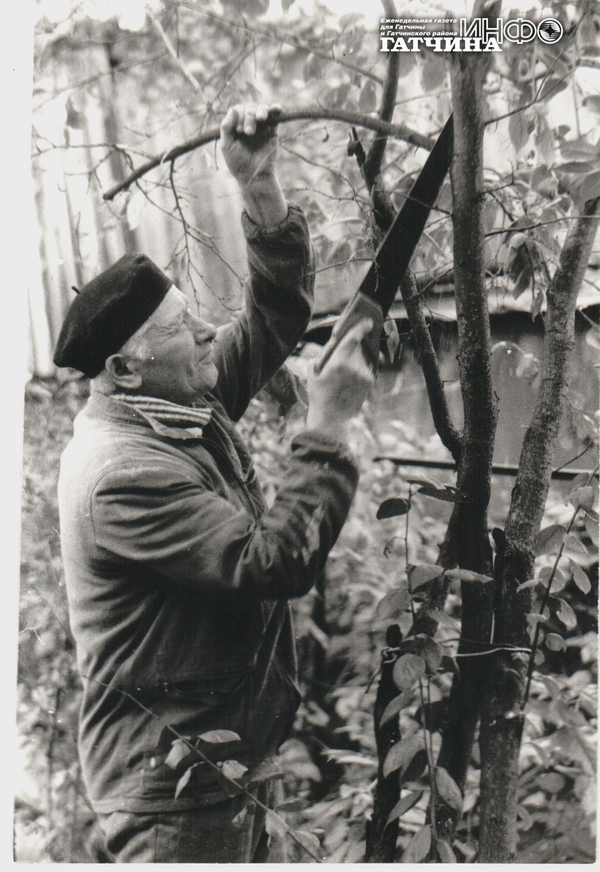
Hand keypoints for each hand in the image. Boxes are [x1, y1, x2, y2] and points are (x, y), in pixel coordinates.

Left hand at [220, 103, 280, 189]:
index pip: (238, 110)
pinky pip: (275, 117)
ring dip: (260, 111)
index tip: (239, 131)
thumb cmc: (238, 163)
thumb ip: (226, 128)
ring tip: (260, 118)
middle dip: (248, 117)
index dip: (239, 116)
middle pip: (249, 108)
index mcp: (236, 126)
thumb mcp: (227, 146)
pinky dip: (276, 110)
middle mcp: (249, 124)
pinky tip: (276, 108)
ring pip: (261, 110)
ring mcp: (261, 127)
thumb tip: (233, 109)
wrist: (254, 176)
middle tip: (248, 133)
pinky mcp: (273, 132)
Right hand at [306, 318, 375, 440]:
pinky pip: (367, 367)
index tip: (367, 320)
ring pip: (364, 356)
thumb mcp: (314, 372)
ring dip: (358, 355)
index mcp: (338, 362)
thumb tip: (336, 340)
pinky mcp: (369, 382)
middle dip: (357, 342)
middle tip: (354, 338)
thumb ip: (325, 353)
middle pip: (359, 346)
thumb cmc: (319, 394)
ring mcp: (364, 375)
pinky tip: (352, 373)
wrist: (331, 419)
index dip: (361, 327)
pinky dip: (361, 366)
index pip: (353, 337)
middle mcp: (354, 366)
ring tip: (348, 361)